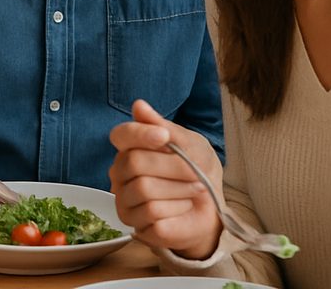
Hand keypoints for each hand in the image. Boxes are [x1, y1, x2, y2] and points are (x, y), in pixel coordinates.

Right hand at [108, 99, 222, 258]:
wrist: (210, 209)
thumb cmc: (196, 171)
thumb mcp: (188, 143)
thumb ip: (163, 126)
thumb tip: (138, 105)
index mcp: (129, 149)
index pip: (120, 135)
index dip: (140, 134)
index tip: (164, 136)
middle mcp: (120, 174)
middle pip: (135, 162)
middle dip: (172, 166)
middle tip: (197, 172)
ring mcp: (125, 200)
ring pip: (144, 189)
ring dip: (179, 189)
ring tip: (194, 189)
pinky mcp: (136, 225)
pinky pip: (153, 213)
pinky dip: (177, 208)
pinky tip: (184, 206)